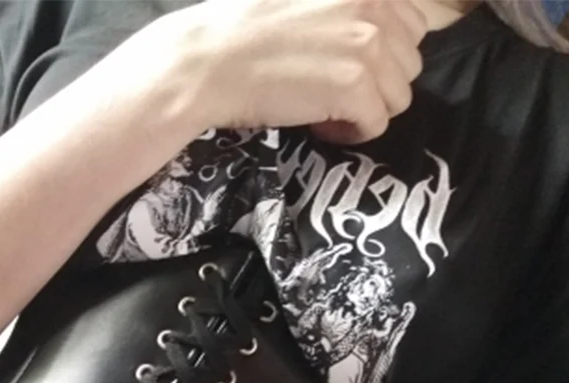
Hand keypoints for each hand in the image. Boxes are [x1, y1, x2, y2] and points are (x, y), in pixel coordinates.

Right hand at [167, 0, 426, 143]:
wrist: (208, 62)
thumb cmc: (239, 30)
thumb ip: (342, 8)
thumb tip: (368, 36)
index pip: (412, 25)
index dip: (383, 56)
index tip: (348, 70)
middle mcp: (375, 7)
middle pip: (409, 65)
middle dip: (377, 86)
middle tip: (336, 94)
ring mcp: (367, 47)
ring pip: (397, 98)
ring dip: (365, 111)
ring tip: (327, 111)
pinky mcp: (354, 87)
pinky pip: (376, 124)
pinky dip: (350, 133)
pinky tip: (320, 126)